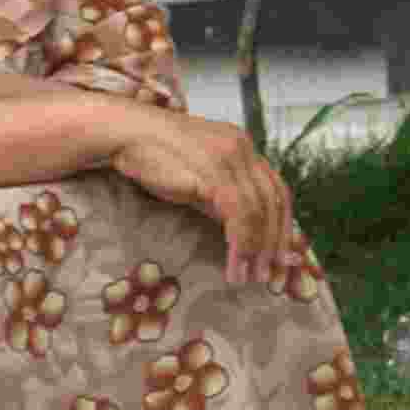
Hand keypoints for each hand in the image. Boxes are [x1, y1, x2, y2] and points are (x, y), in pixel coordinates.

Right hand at [108, 106, 300, 288]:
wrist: (127, 133)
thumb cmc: (154, 154)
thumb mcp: (197, 177)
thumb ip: (219, 198)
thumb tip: (237, 231)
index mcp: (243, 147)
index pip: (276, 189)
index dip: (283, 225)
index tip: (280, 257)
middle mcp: (243, 148)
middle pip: (274, 200)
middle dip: (275, 242)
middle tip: (270, 275)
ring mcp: (230, 157)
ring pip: (258, 210)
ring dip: (256, 249)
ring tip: (248, 276)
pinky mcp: (214, 169)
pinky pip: (238, 213)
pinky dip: (240, 242)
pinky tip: (233, 263)